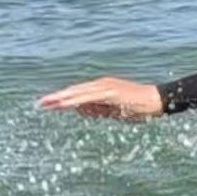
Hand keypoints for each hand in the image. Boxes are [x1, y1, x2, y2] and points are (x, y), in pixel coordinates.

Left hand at [39, 76, 165, 119]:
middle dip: (56, 98)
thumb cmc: (137, 107)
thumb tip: (79, 110)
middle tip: (40, 104)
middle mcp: (101, 84)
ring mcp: (106, 86)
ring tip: (48, 104)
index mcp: (101, 88)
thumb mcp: (113, 111)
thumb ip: (96, 110)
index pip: (77, 93)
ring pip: (79, 92)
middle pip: (74, 90)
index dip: (61, 98)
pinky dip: (76, 100)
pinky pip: (90, 96)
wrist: (157, 100)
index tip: (47, 104)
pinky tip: (66, 104)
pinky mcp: (111, 92)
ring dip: (62, 98)